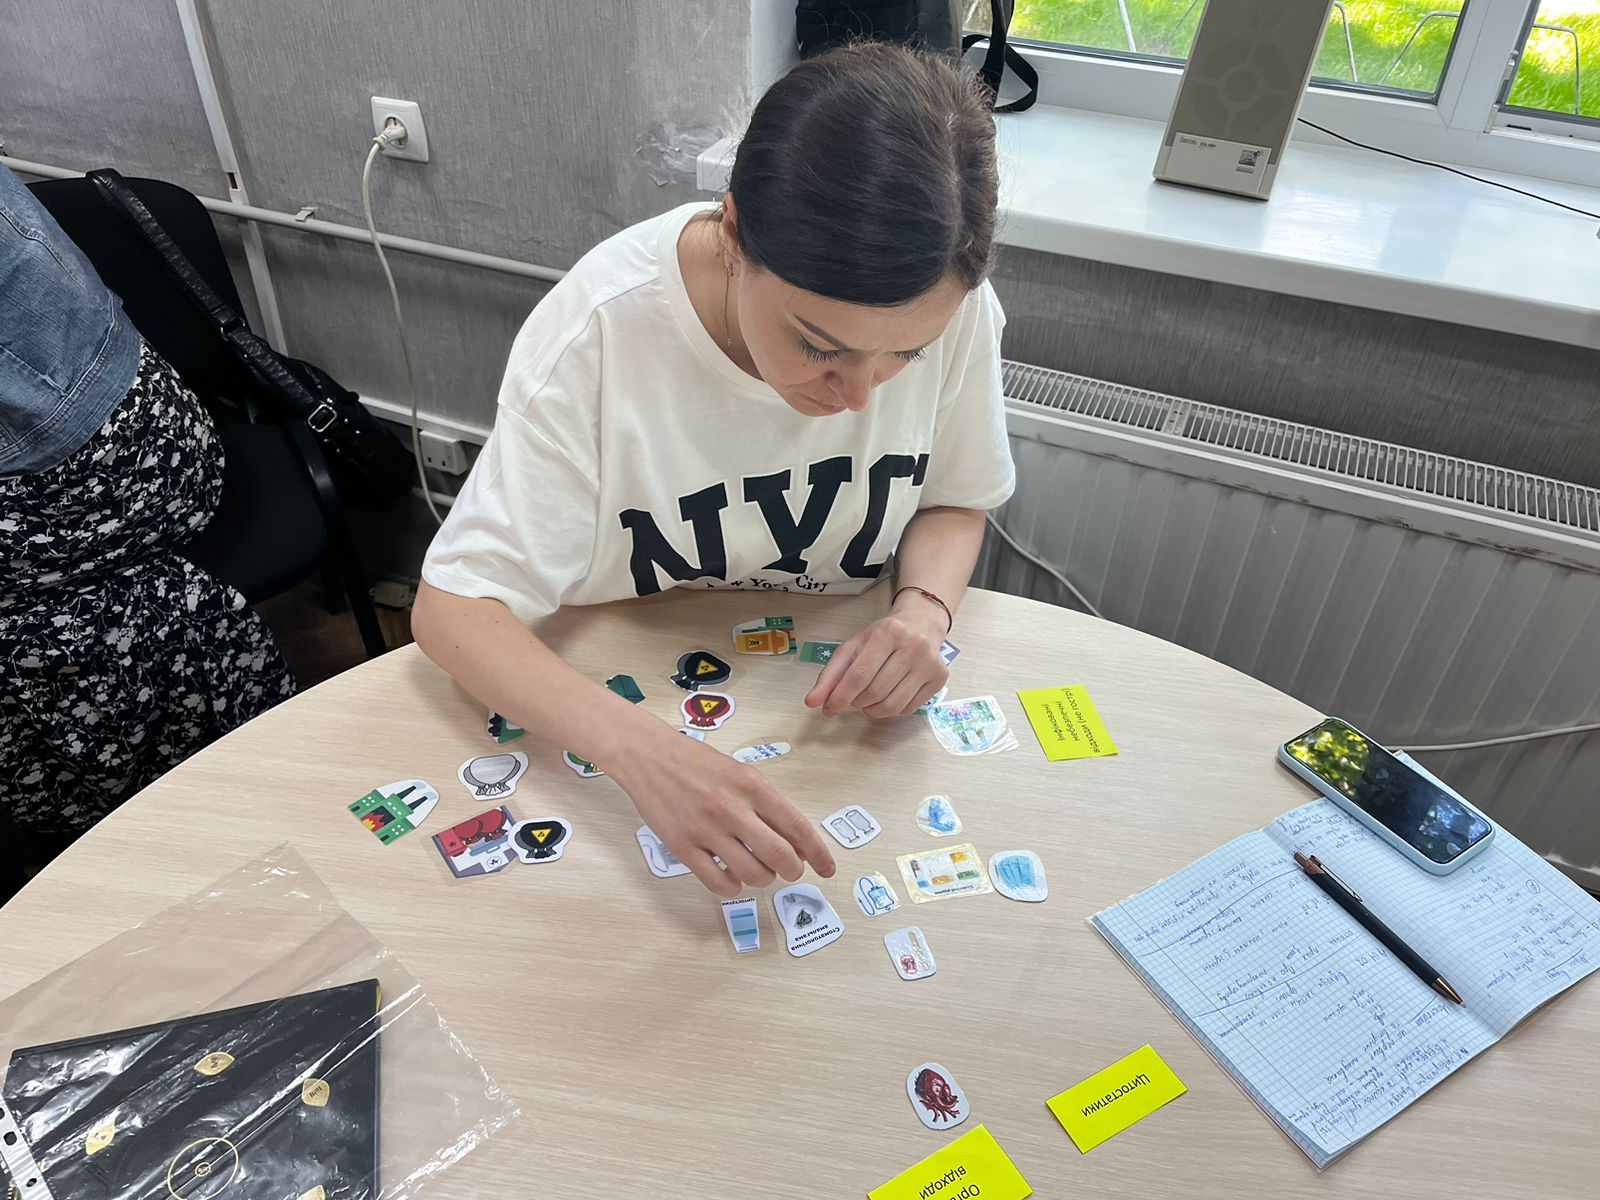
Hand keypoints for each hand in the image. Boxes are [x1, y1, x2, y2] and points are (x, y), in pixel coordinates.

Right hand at [606, 723, 836, 897]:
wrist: (649, 756)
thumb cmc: (697, 762)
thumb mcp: (740, 773)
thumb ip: (766, 804)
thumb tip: (795, 842)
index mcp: (752, 786)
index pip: (797, 827)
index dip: (818, 853)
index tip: (828, 869)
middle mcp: (732, 808)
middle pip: (780, 856)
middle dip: (792, 870)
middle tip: (790, 870)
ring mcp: (705, 829)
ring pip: (752, 874)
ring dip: (762, 878)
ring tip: (757, 869)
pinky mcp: (681, 846)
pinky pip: (718, 882)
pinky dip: (733, 887)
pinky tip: (731, 877)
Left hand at [804, 606, 948, 718]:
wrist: (921, 623)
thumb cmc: (883, 637)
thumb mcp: (853, 647)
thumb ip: (830, 674)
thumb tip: (813, 702)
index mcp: (887, 633)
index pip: (859, 675)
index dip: (841, 696)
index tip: (829, 709)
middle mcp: (912, 646)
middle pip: (875, 692)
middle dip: (857, 701)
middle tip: (854, 697)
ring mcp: (929, 663)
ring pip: (892, 705)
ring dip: (872, 710)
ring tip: (868, 700)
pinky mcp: (940, 678)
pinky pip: (908, 709)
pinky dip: (891, 711)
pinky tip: (886, 698)